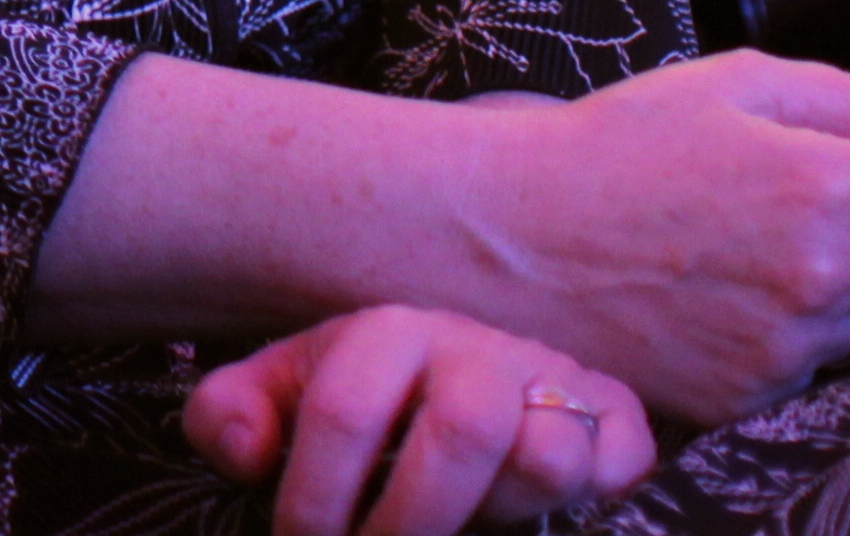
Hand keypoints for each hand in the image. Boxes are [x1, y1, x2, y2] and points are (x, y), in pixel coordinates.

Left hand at [185, 307, 656, 535]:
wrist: (455, 371)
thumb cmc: (356, 397)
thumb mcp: (278, 398)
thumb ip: (228, 417)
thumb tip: (249, 456)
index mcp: (387, 333)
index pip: (346, 412)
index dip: (316, 497)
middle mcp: (476, 347)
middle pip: (463, 432)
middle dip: (412, 520)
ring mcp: (552, 377)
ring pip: (549, 453)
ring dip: (500, 514)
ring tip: (463, 530)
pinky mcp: (614, 412)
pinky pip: (621, 459)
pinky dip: (592, 496)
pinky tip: (541, 516)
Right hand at [440, 53, 849, 422]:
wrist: (509, 242)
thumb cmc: (611, 147)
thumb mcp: (727, 84)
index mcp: (824, 184)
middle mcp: (824, 274)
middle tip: (803, 198)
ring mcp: (793, 343)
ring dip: (842, 282)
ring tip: (739, 246)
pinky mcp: (758, 393)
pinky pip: (817, 358)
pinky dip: (793, 327)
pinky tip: (720, 293)